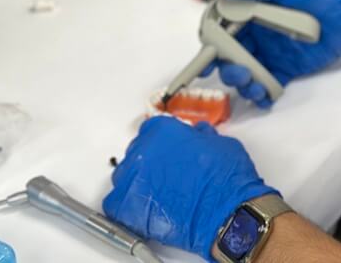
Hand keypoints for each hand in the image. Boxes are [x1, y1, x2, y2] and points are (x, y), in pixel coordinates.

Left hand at [103, 116, 276, 257]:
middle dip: (150, 160)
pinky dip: (126, 206)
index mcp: (163, 130)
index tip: (167, 148)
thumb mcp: (220, 143)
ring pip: (125, 175)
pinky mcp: (127, 206)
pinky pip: (115, 203)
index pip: (152, 129)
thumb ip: (202, 136)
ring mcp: (134, 178)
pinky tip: (143, 208)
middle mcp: (144, 150)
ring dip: (138, 181)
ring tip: (156, 192)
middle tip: (166, 172)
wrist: (224, 211)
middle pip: (137, 151)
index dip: (162, 141)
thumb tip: (198, 136)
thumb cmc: (225, 178)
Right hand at [209, 0, 340, 107]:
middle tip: (237, 74)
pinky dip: (262, 94)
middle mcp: (257, 35)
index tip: (207, 55)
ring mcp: (270, 54)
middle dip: (228, 69)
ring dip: (244, 84)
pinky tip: (265, 96)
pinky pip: (268, 85)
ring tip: (253, 86)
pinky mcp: (285, 70)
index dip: (211, 43)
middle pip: (230, 56)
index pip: (222, 30)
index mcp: (252, 13)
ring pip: (246, 73)